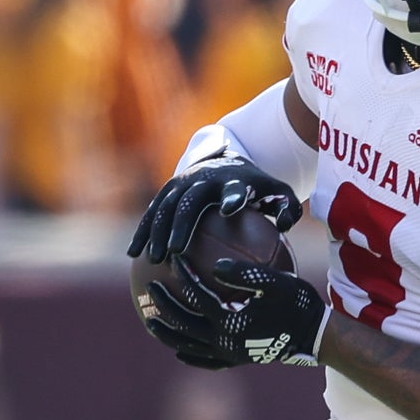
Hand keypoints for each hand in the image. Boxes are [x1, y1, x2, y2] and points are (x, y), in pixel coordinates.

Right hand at [126, 157, 304, 265]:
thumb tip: (284, 226)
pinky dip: (143, 230)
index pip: (234, 188)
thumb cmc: (256, 187)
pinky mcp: (167, 190)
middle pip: (189, 201)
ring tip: (154, 258)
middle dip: (181, 224)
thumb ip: (286, 208)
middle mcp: (203, 179)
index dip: (233, 196)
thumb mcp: (278, 193)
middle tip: (176, 251)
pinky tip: (133, 253)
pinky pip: (152, 211)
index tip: (231, 209)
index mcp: (233, 179)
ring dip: (157, 231)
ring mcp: (182, 183)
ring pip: (165, 206)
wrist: (227, 160)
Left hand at [137, 260, 326, 368]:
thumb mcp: (276, 282)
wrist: (315, 336)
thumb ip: (244, 274)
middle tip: (151, 288)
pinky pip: (206, 361)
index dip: (184, 275)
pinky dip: (189, 355)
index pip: (197, 296)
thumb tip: (216, 265)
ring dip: (167, 333)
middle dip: (164, 305)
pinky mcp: (236, 361)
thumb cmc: (297, 303)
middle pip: (183, 323)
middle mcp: (224, 341)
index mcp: (230, 321)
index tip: (174, 258)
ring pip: (188, 345)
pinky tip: (179, 349)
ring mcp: (228, 354)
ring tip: (150, 321)